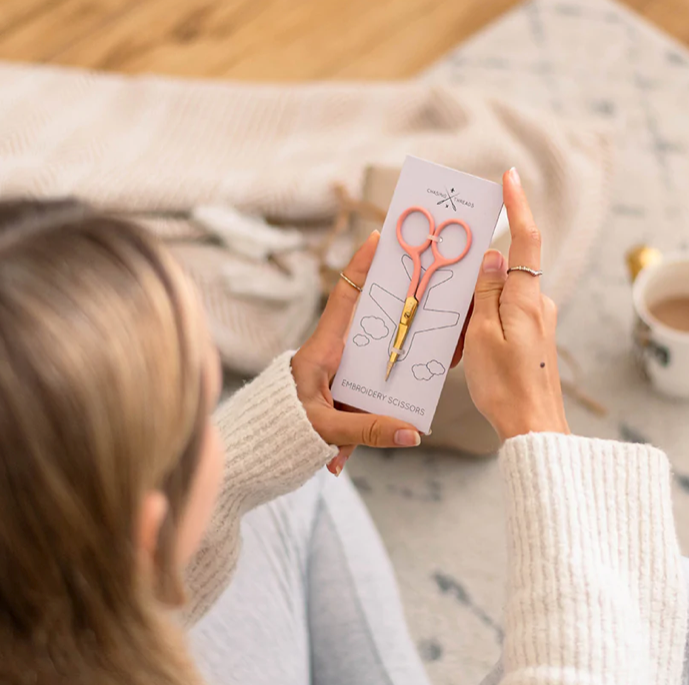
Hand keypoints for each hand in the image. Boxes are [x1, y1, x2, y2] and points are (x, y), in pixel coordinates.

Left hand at [291, 231, 422, 474]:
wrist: (258, 450)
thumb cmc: (279, 429)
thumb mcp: (324, 430)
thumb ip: (366, 432)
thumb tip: (411, 433)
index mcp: (322, 350)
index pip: (343, 299)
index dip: (360, 267)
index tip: (376, 238)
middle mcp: (332, 355)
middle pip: (373, 327)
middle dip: (400, 318)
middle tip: (430, 299)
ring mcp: (339, 375)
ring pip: (377, 367)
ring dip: (396, 381)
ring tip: (425, 380)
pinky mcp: (342, 395)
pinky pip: (371, 398)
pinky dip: (381, 417)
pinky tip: (383, 435)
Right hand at [463, 168, 569, 439]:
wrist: (534, 430)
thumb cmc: (505, 387)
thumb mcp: (482, 336)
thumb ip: (486, 293)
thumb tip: (490, 256)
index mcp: (527, 299)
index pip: (525, 239)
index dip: (517, 204)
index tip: (509, 176)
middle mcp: (539, 304)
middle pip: (505, 274)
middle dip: (476, 284)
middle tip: (456, 311)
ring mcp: (540, 322)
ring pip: (501, 299)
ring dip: (478, 314)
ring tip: (463, 348)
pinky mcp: (536, 339)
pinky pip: (505, 319)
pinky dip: (485, 328)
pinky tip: (472, 355)